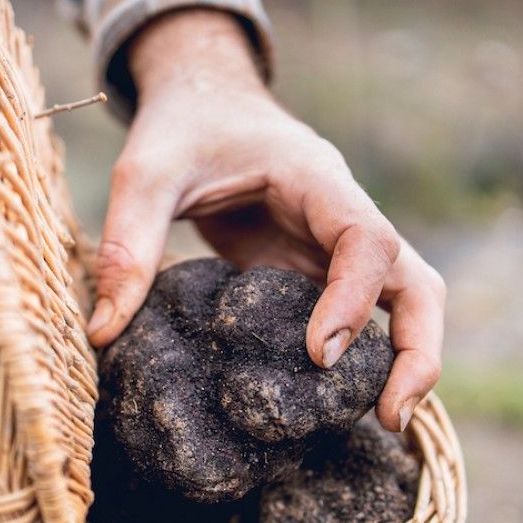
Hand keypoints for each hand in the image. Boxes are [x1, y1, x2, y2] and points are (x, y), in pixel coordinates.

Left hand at [87, 10, 444, 430]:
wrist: (206, 98)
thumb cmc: (183, 126)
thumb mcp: (146, 170)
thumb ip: (128, 241)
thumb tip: (105, 333)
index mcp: (316, 180)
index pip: (366, 239)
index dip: (353, 299)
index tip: (319, 354)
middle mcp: (342, 215)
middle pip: (417, 281)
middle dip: (416, 348)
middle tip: (388, 418)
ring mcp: (335, 246)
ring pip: (405, 301)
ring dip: (406, 360)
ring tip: (383, 425)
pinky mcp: (314, 271)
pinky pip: (360, 316)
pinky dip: (364, 358)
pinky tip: (337, 406)